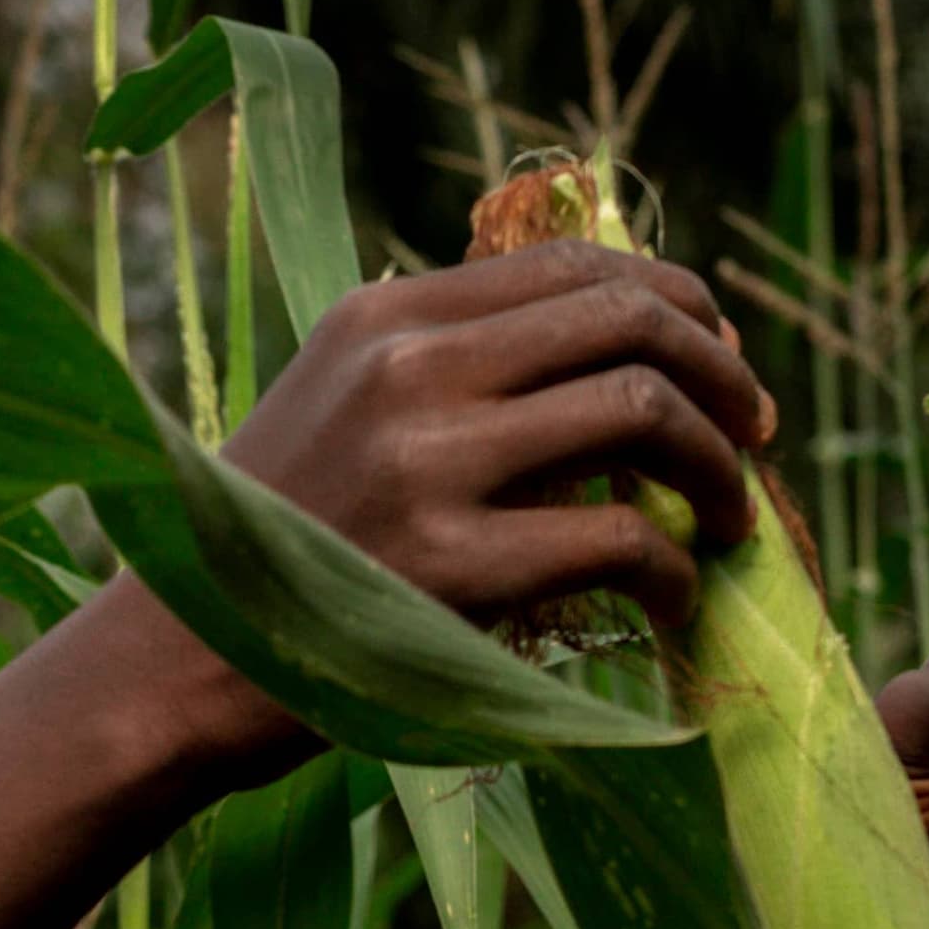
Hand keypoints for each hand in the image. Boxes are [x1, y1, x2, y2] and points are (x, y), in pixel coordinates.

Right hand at [218, 240, 779, 632]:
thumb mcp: (334, 412)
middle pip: (628, 315)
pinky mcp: (450, 569)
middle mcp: (409, 366)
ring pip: (641, 406)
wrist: (171, 666)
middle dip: (723, 371)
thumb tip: (592, 356)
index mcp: (384, 318)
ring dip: (716, 465)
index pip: (573, 261)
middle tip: (757, 433)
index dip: (677, 300)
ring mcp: (429, 463)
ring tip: (727, 520)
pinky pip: (617, 543)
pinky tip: (673, 601)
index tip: (719, 360)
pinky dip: (672, 570)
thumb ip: (442, 372)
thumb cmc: (269, 556)